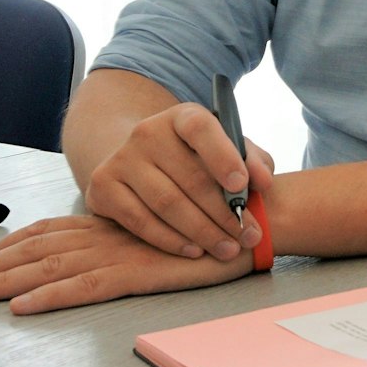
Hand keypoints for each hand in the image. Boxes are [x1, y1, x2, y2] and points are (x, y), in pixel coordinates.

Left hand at [0, 214, 251, 313]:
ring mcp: (121, 254)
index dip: (13, 245)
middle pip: (37, 250)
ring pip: (49, 268)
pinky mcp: (138, 274)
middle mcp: (108, 236)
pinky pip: (84, 287)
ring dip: (3, 284)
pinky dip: (50, 297)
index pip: (51, 232)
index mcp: (114, 225)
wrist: (253, 223)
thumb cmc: (218, 227)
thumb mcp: (171, 231)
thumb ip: (143, 238)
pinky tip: (22, 308)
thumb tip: (122, 253)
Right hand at [83, 102, 274, 258]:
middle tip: (249, 235)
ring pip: (167, 203)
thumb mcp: (227, 148)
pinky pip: (140, 221)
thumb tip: (264, 182)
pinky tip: (194, 250)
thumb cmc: (197, 157)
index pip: (201, 128)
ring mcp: (121, 160)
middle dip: (224, 212)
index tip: (243, 185)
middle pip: (189, 177)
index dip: (223, 156)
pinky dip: (171, 240)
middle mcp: (147, 133)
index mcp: (182, 116)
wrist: (141, 160)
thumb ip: (252, 160)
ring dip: (202, 231)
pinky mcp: (102, 189)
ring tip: (228, 248)